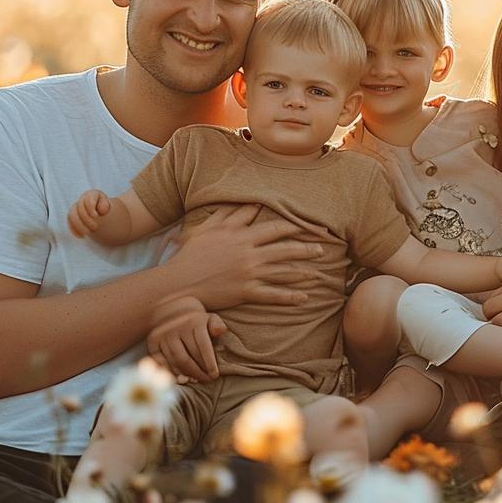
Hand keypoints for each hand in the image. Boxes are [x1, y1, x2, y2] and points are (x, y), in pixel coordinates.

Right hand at [68, 190, 111, 236]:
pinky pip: (70, 223)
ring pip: (71, 215)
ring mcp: (77, 210)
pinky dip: (74, 230)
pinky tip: (81, 236)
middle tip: (96, 227)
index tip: (97, 216)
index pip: (88, 198)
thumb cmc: (111, 214)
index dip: (90, 207)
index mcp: (93, 195)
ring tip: (88, 233)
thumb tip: (102, 210)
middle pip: (79, 207)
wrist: (109, 220)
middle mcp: (83, 201)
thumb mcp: (112, 210)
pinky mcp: (75, 219)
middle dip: (86, 219)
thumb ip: (106, 207)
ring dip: (79, 225)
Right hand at [145, 296, 225, 382]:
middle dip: (198, 372)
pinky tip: (182, 377)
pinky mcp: (153, 341)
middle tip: (207, 380)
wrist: (173, 309)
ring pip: (175, 361)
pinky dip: (172, 371)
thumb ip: (217, 325)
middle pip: (188, 357)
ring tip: (196, 380)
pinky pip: (162, 361)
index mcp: (193, 322)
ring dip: (187, 374)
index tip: (214, 375)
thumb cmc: (196, 321)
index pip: (203, 346)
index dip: (209, 363)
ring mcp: (163, 335)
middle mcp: (176, 328)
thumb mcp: (210, 319)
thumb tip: (220, 331)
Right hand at [164, 204, 323, 310]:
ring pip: (283, 271)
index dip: (295, 227)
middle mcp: (249, 253)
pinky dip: (289, 297)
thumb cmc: (191, 253)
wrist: (179, 282)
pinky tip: (304, 298)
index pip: (274, 228)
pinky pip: (273, 295)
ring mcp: (249, 273)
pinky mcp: (246, 292)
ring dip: (303, 273)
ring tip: (317, 274)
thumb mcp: (208, 228)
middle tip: (322, 249)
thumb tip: (251, 204)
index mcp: (241, 236)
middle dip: (305, 248)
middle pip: (285, 249)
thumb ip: (231, 215)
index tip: (309, 226)